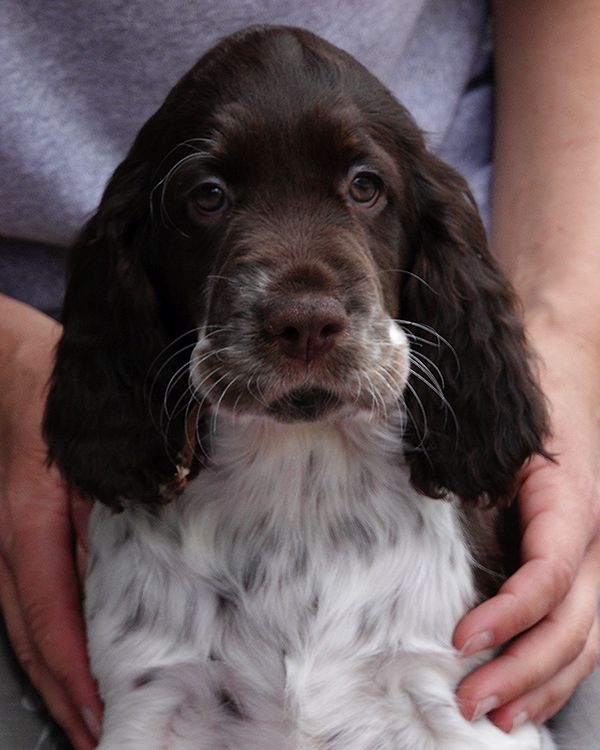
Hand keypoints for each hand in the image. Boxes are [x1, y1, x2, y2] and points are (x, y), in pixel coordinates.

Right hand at [0, 306, 101, 748]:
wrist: (10, 368)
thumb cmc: (56, 397)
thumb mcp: (96, 445)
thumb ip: (111, 503)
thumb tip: (134, 561)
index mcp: (30, 519)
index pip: (49, 613)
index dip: (72, 671)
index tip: (97, 714)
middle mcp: (8, 540)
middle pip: (30, 634)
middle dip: (62, 691)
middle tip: (96, 738)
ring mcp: (2, 539)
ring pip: (22, 624)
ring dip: (53, 674)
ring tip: (84, 716)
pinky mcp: (11, 533)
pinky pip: (24, 598)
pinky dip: (45, 637)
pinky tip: (67, 656)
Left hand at [454, 332, 599, 731]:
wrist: (562, 385)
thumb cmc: (523, 410)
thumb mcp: (496, 437)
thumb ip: (469, 473)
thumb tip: (399, 497)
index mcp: (570, 503)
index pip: (549, 574)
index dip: (510, 613)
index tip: (461, 636)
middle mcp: (589, 539)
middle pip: (573, 623)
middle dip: (523, 669)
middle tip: (471, 700)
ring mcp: (590, 561)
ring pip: (584, 639)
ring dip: (542, 684)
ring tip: (497, 716)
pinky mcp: (577, 572)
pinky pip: (579, 632)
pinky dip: (554, 671)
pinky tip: (525, 698)